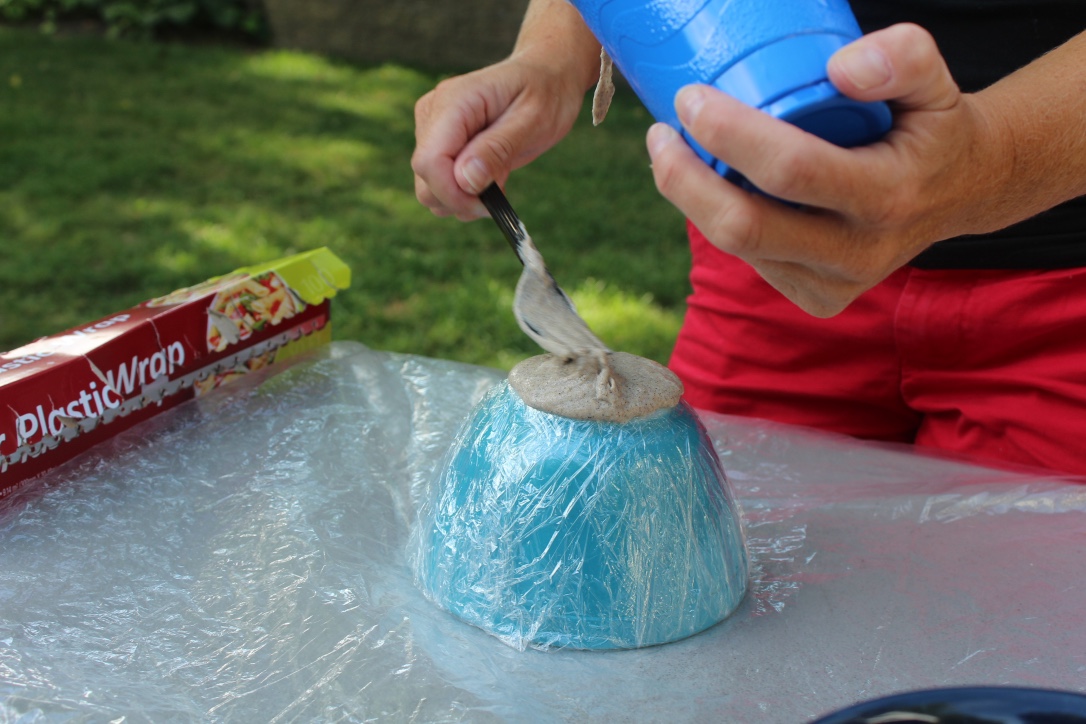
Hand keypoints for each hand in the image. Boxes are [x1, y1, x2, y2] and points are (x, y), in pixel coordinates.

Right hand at [411, 55, 590, 220]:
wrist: (545, 77)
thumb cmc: (544, 93)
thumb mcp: (533, 120)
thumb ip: (497, 150)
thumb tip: (465, 181)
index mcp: (453, 102)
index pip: (429, 161)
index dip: (453, 193)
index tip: (489, 203)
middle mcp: (433, 113)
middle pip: (425, 179)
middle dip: (461, 199)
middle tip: (501, 192)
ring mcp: (432, 128)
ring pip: (430, 188)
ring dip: (465, 198)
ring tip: (499, 176)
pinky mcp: (439, 143)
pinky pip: (441, 184)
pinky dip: (466, 192)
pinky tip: (492, 175)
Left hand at [645, 23, 1010, 316]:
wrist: (961, 192)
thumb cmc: (932, 126)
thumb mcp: (935, 81)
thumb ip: (904, 58)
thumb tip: (839, 68)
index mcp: (888, 197)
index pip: (790, 171)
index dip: (728, 135)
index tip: (690, 98)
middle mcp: (859, 253)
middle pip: (744, 228)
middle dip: (684, 181)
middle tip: (661, 134)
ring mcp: (835, 286)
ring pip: (737, 249)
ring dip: (691, 199)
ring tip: (676, 151)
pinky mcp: (816, 299)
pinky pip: (749, 261)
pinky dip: (718, 221)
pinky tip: (712, 186)